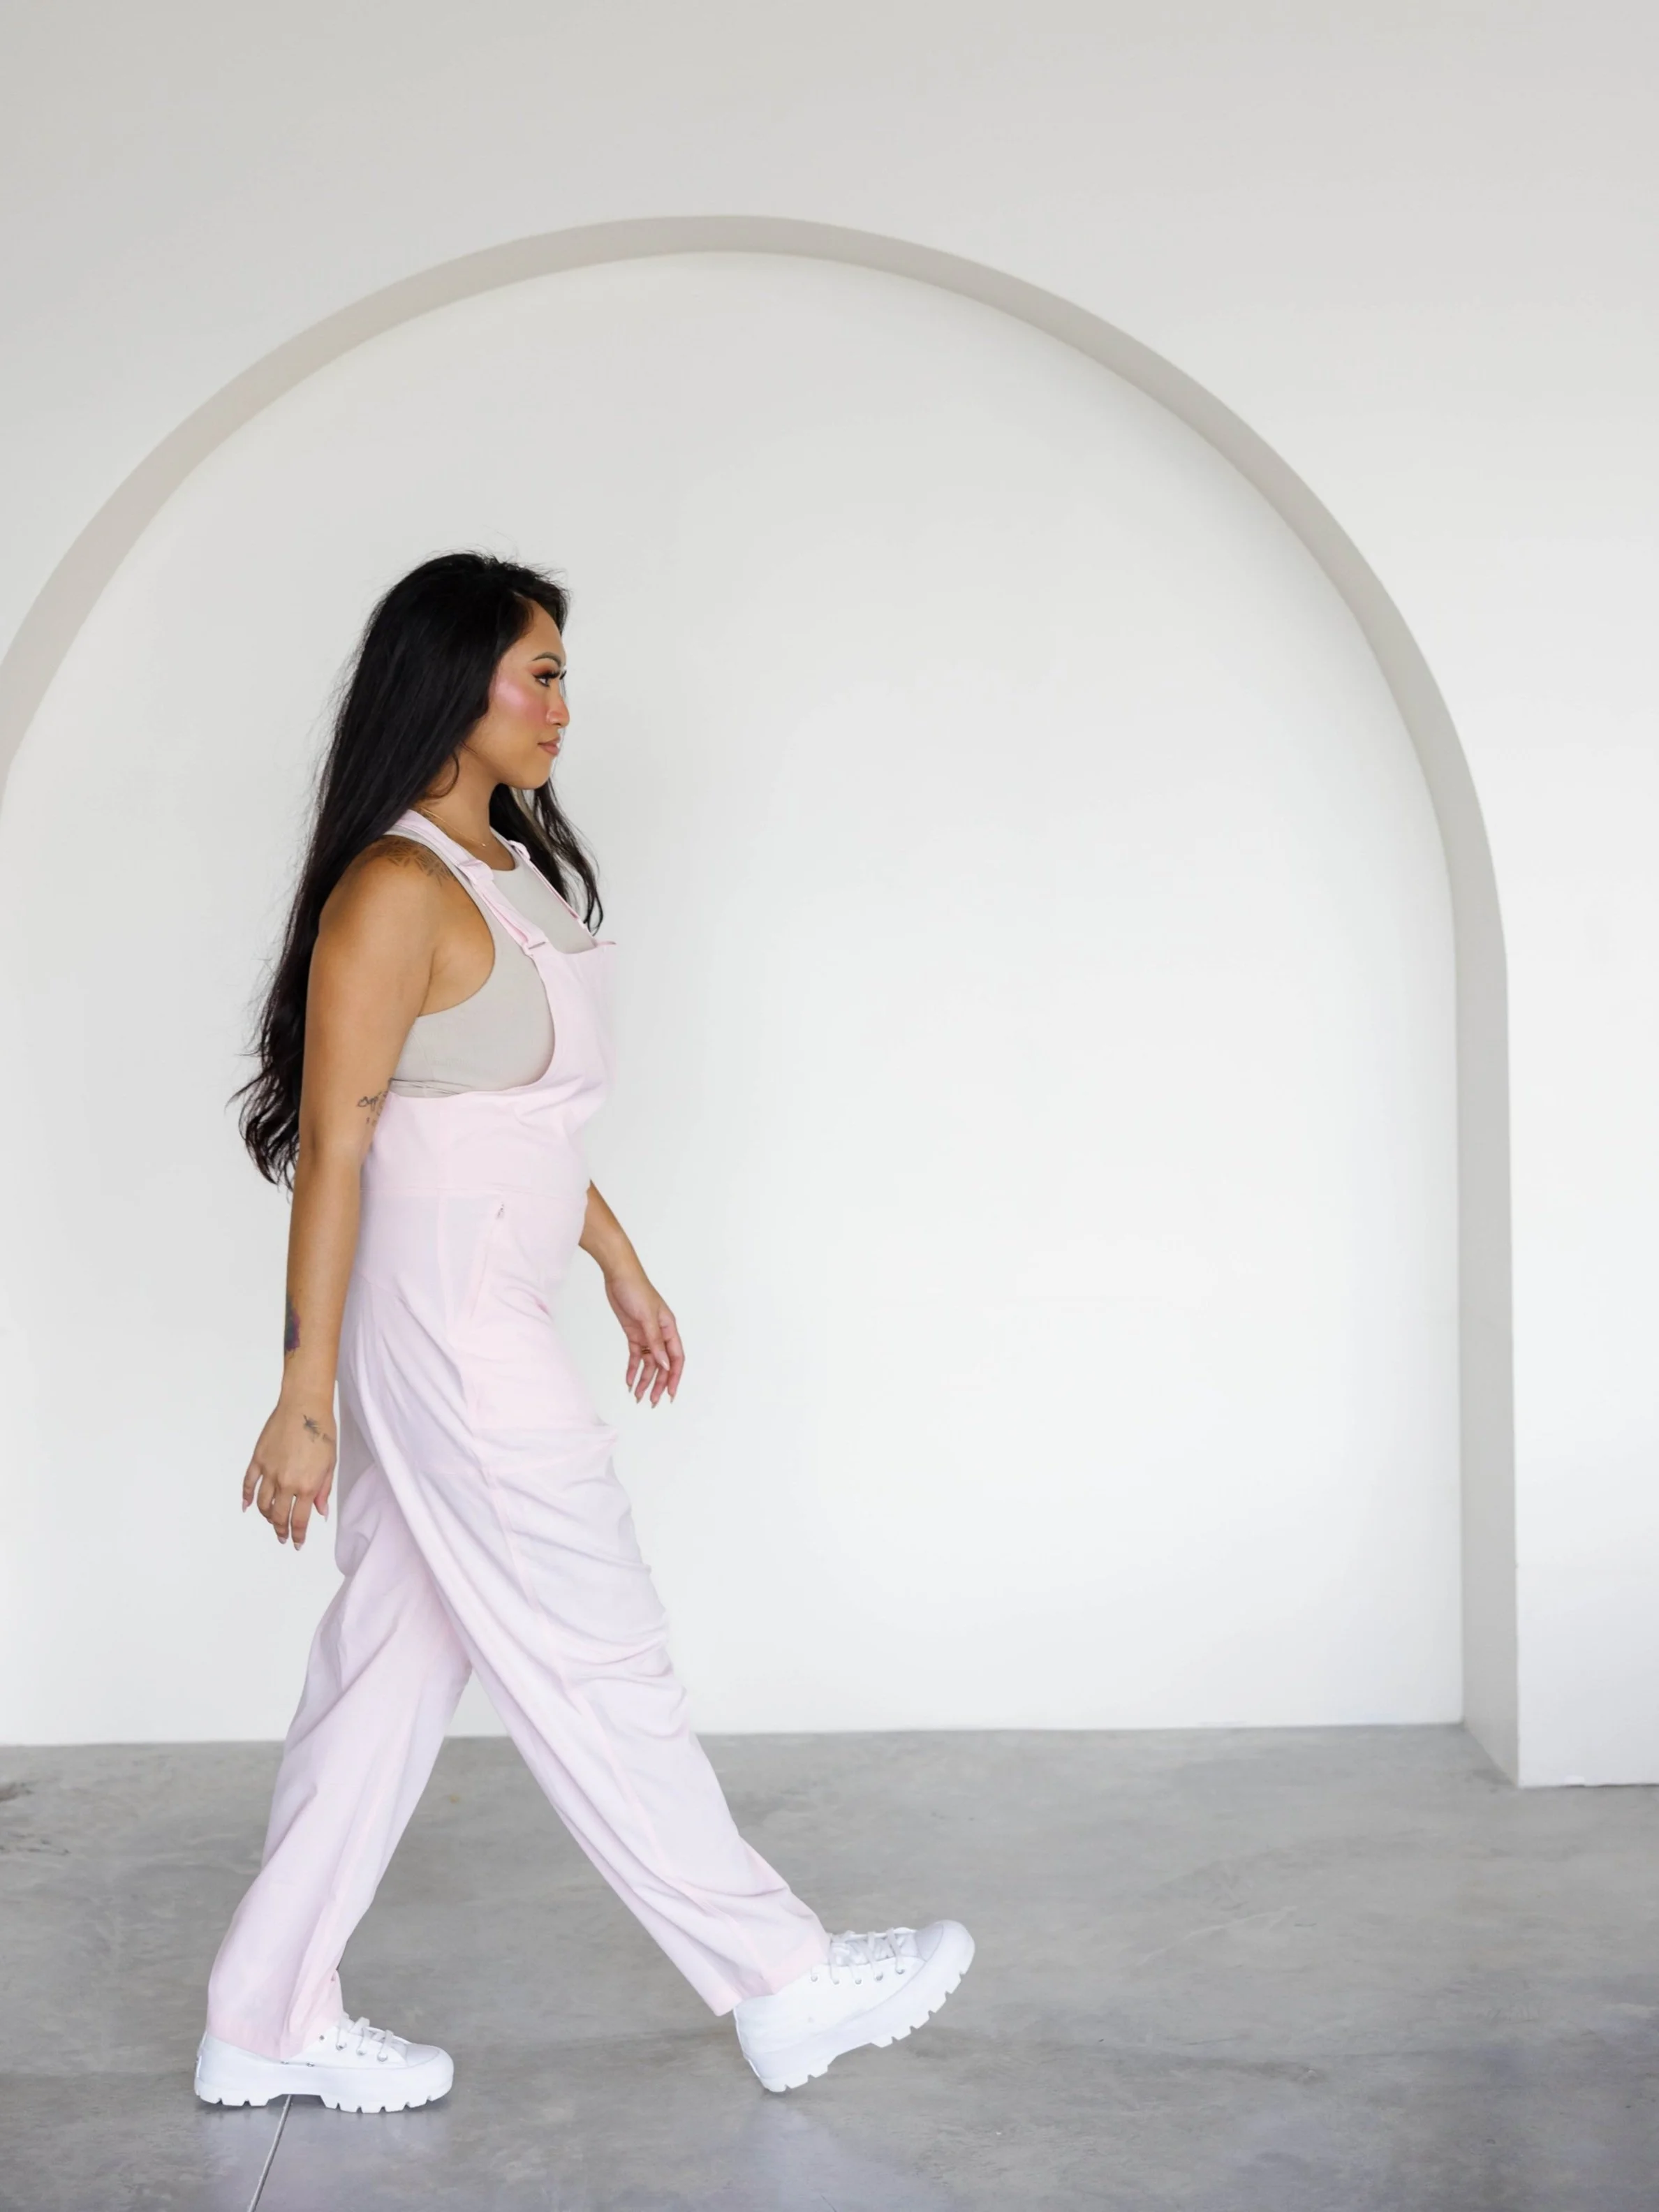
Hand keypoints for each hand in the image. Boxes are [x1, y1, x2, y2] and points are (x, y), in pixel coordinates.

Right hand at [242, 1391, 336, 1547]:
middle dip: (281, 1530)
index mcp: (306, 1485)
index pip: (299, 1520)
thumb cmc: (322, 1431)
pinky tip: (247, 1506)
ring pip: (262, 1504)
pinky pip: (248, 1484)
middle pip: (279, 1516)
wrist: (304, 1407)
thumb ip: (323, 1490)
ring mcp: (269, 1471)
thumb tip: (320, 1512)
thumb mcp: (330, 1464)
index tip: (297, 1543)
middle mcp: (285, 1482)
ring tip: (271, 1520)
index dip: (298, 1535)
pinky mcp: (258, 1459)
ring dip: (266, 1516)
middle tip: (282, 1537)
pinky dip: (246, 1498)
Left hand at [603, 1266, 684, 1405]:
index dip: (674, 1377)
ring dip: (644, 1380)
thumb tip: (665, 1365)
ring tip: (638, 1396)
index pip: (676, 1357)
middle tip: (652, 1401)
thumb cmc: (637, 1290)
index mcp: (669, 1328)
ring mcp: (647, 1334)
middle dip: (658, 1384)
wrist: (618, 1275)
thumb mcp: (646, 1318)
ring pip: (649, 1363)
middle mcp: (660, 1334)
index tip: (670, 1394)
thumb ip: (655, 1342)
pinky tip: (629, 1381)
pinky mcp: (634, 1333)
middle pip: (663, 1364)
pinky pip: (636, 1356)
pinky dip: (633, 1369)